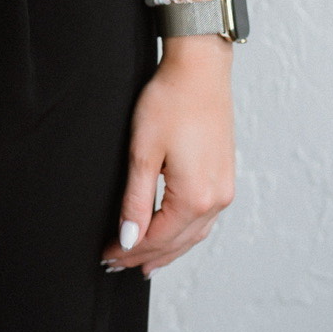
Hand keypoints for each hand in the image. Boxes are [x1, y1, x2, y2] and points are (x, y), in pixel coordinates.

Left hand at [102, 38, 234, 277]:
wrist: (200, 68)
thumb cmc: (170, 101)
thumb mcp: (143, 152)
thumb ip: (136, 201)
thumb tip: (129, 239)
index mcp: (195, 197)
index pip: (156, 238)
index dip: (129, 249)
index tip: (106, 255)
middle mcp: (216, 200)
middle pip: (176, 242)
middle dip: (145, 254)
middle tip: (116, 263)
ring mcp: (224, 189)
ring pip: (193, 235)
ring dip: (167, 249)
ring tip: (143, 261)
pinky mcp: (225, 177)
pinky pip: (204, 219)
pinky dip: (184, 232)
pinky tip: (173, 234)